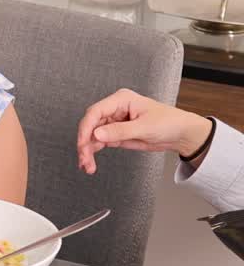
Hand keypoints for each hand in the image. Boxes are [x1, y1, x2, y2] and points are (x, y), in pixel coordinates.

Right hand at [76, 89, 213, 173]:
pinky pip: (99, 143)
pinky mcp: (116, 134)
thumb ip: (119, 131)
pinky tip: (90, 162)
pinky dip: (93, 153)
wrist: (182, 134)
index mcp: (121, 100)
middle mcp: (115, 109)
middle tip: (84, 158)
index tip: (83, 142)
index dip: (86, 128)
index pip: (95, 112)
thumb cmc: (170, 123)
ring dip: (87, 151)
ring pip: (92, 136)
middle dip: (85, 142)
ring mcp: (114, 122)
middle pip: (91, 125)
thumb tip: (97, 134)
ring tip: (87, 165)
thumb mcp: (144, 127)